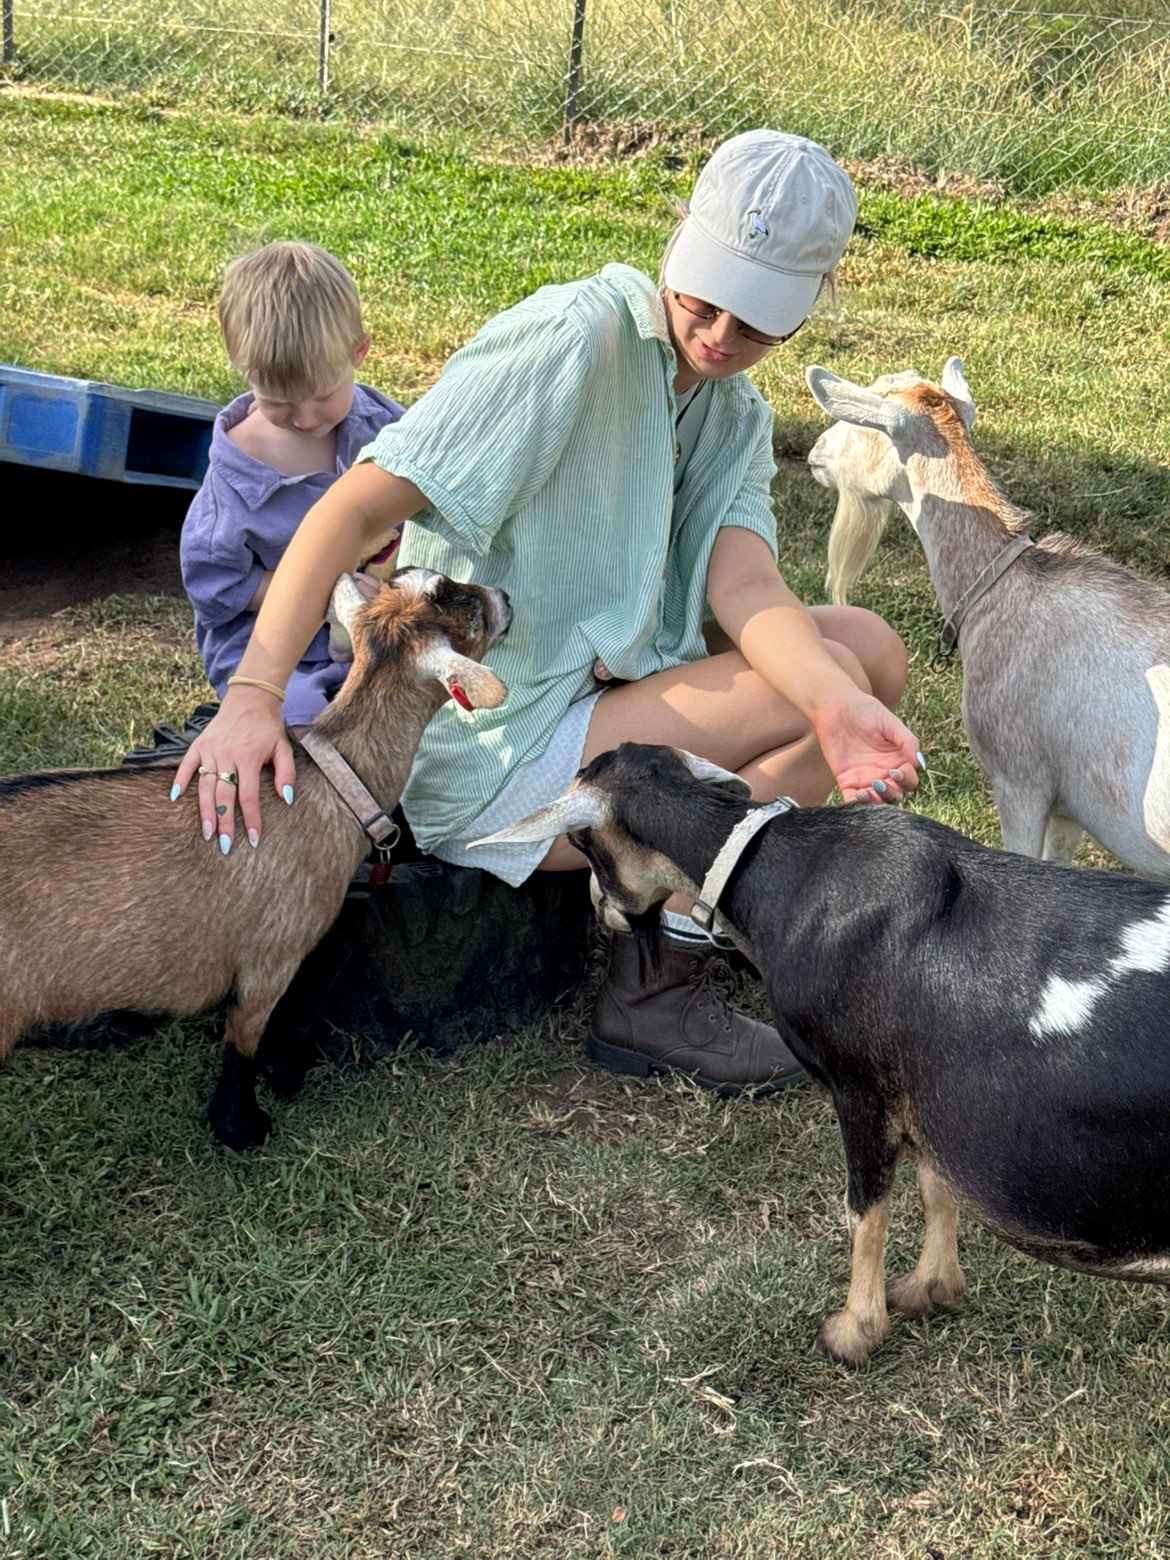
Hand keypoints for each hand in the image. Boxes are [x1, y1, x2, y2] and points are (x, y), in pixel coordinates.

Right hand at [172, 687, 295, 850]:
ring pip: (205, 785)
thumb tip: (287, 799)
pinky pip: (186, 764)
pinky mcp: (199, 744)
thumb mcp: (284, 748)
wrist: (251, 698)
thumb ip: (286, 773)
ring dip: (205, 810)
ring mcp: (211, 750)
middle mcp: (228, 755)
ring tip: (206, 832)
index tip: (252, 839)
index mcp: (249, 758)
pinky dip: (180, 780)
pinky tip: (175, 797)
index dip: (251, 819)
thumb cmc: (268, 727)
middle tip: (224, 845)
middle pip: (224, 795)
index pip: (248, 795)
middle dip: (224, 822)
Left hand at [811, 693, 923, 804]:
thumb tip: (920, 763)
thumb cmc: (865, 710)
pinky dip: (857, 804)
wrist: (836, 707)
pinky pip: (853, 800)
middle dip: (892, 793)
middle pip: (895, 794)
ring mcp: (865, 778)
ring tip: (869, 791)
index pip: (909, 780)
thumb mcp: (890, 723)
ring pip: (876, 801)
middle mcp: (884, 772)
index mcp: (898, 759)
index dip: (907, 780)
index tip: (897, 771)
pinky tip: (858, 796)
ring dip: (876, 801)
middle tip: (881, 783)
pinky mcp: (846, 781)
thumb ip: (907, 741)